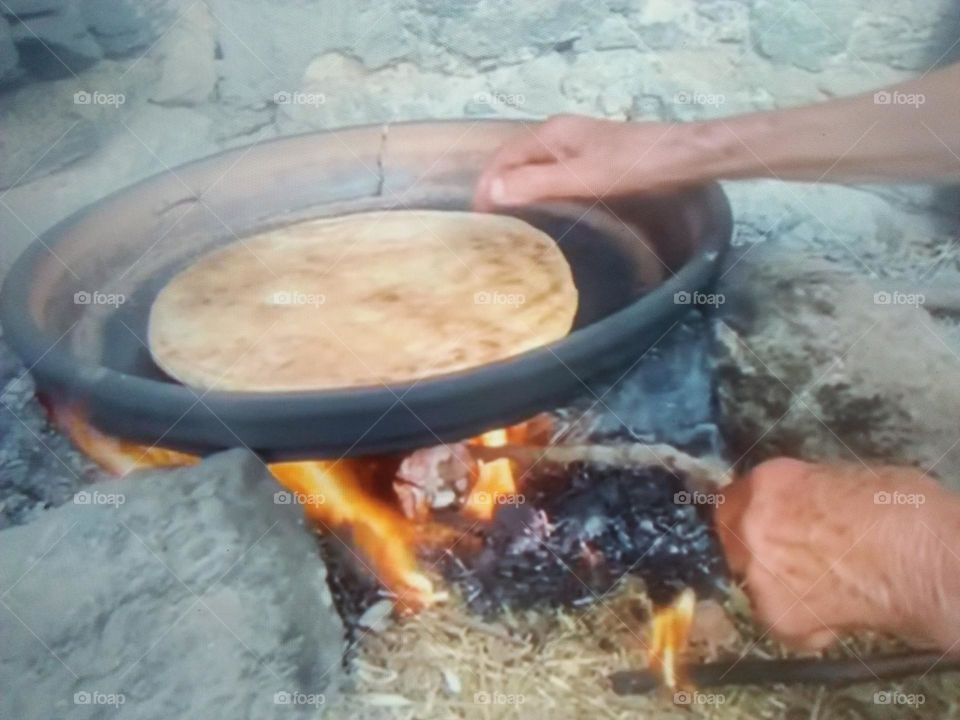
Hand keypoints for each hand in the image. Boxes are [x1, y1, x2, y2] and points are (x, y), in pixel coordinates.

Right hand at [473, 115, 706, 210]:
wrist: (682, 159)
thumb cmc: (631, 168)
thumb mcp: (580, 178)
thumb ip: (534, 184)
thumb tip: (489, 191)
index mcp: (550, 134)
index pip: (502, 158)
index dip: (485, 187)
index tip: (477, 221)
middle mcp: (558, 136)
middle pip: (515, 162)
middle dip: (497, 189)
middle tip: (489, 227)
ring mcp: (576, 147)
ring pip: (534, 170)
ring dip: (517, 192)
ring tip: (509, 224)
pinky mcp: (591, 160)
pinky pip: (552, 176)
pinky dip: (538, 193)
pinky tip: (544, 214)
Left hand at [715, 458, 959, 652]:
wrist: (924, 559)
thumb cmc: (901, 513)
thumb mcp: (841, 479)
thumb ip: (804, 493)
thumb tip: (802, 505)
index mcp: (766, 484)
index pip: (730, 501)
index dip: (748, 518)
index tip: (761, 529)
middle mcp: (749, 525)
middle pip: (732, 542)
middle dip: (756, 553)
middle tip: (794, 562)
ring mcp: (758, 573)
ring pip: (754, 584)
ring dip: (780, 588)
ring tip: (829, 588)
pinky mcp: (777, 616)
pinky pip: (781, 623)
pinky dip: (805, 624)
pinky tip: (839, 612)